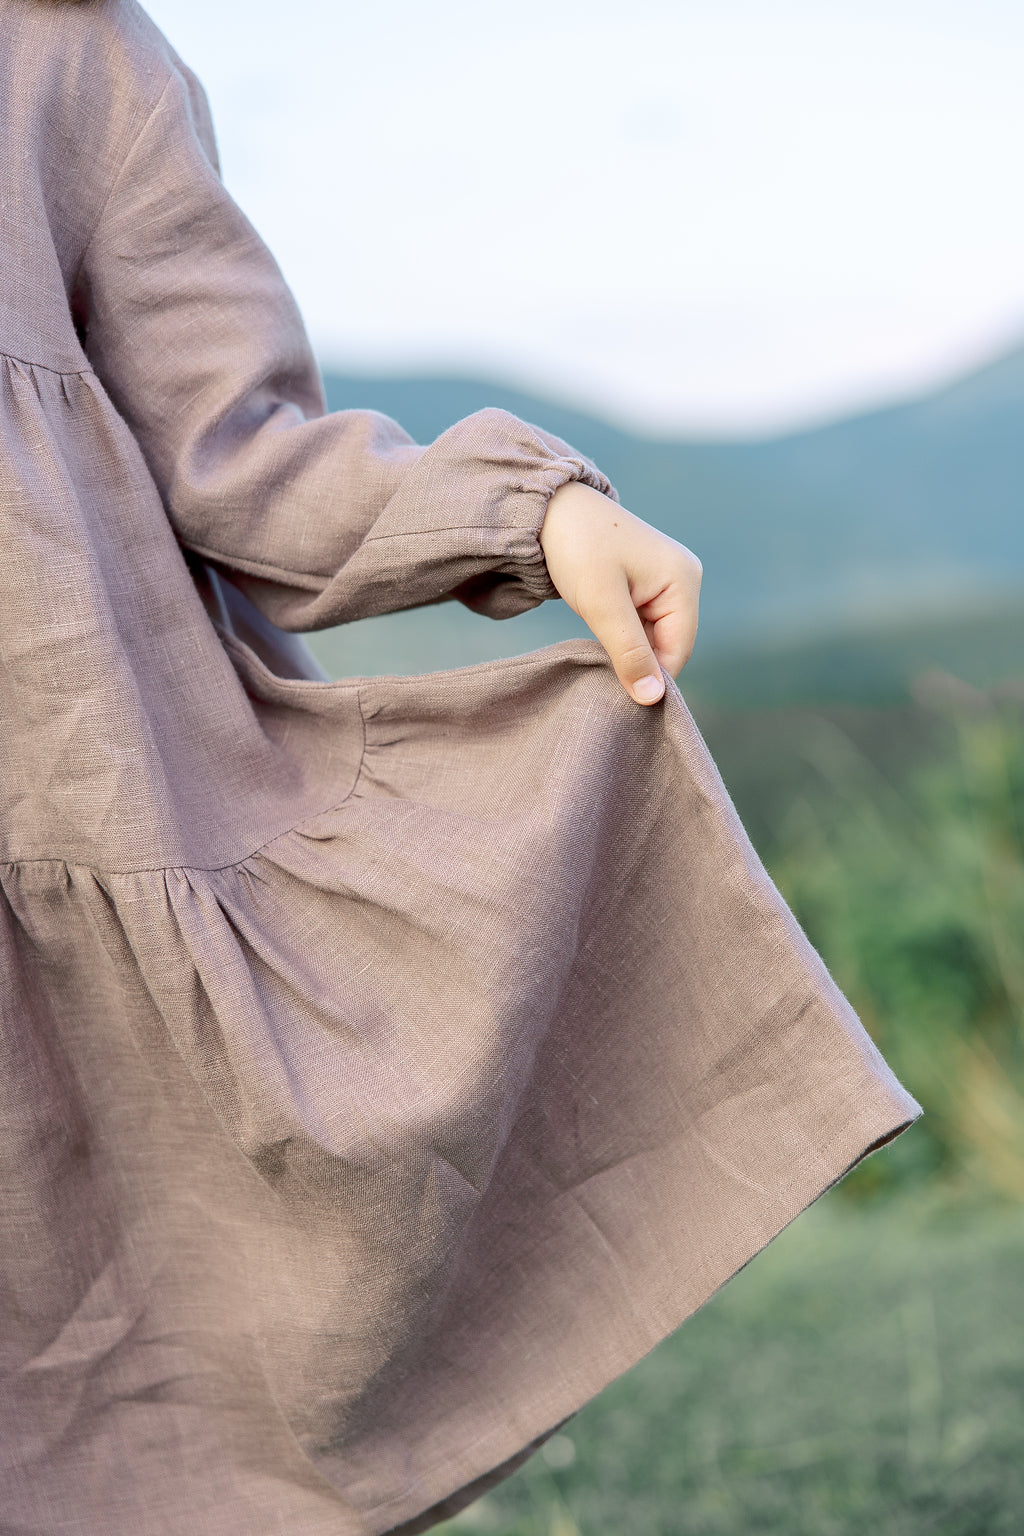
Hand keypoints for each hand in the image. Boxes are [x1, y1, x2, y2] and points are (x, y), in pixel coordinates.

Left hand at [539, 479, 701, 704]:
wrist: (548, 509)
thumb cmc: (577, 547)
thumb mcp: (601, 604)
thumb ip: (628, 651)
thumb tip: (653, 698)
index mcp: (684, 581)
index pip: (678, 651)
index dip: (652, 678)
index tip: (618, 698)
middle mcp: (683, 581)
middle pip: (668, 646)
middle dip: (639, 665)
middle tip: (602, 680)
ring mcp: (665, 583)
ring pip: (653, 639)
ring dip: (629, 653)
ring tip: (598, 659)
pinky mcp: (645, 586)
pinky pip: (642, 626)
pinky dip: (623, 640)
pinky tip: (600, 642)